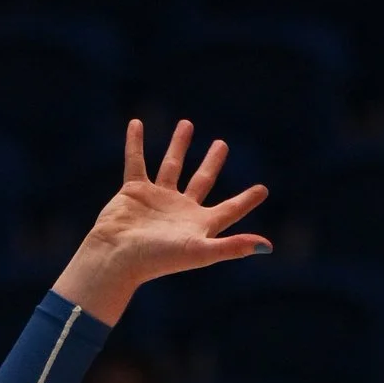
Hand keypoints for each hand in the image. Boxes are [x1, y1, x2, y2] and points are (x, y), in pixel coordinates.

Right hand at [57, 120, 271, 327]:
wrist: (117, 257)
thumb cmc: (158, 258)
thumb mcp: (200, 252)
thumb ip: (233, 247)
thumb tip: (267, 247)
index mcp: (198, 225)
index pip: (229, 210)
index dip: (246, 200)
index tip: (263, 189)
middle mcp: (179, 210)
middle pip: (202, 181)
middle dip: (212, 163)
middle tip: (222, 144)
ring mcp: (157, 199)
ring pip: (171, 166)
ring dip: (178, 145)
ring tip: (186, 124)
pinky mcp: (134, 190)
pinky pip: (135, 161)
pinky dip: (134, 143)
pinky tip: (136, 123)